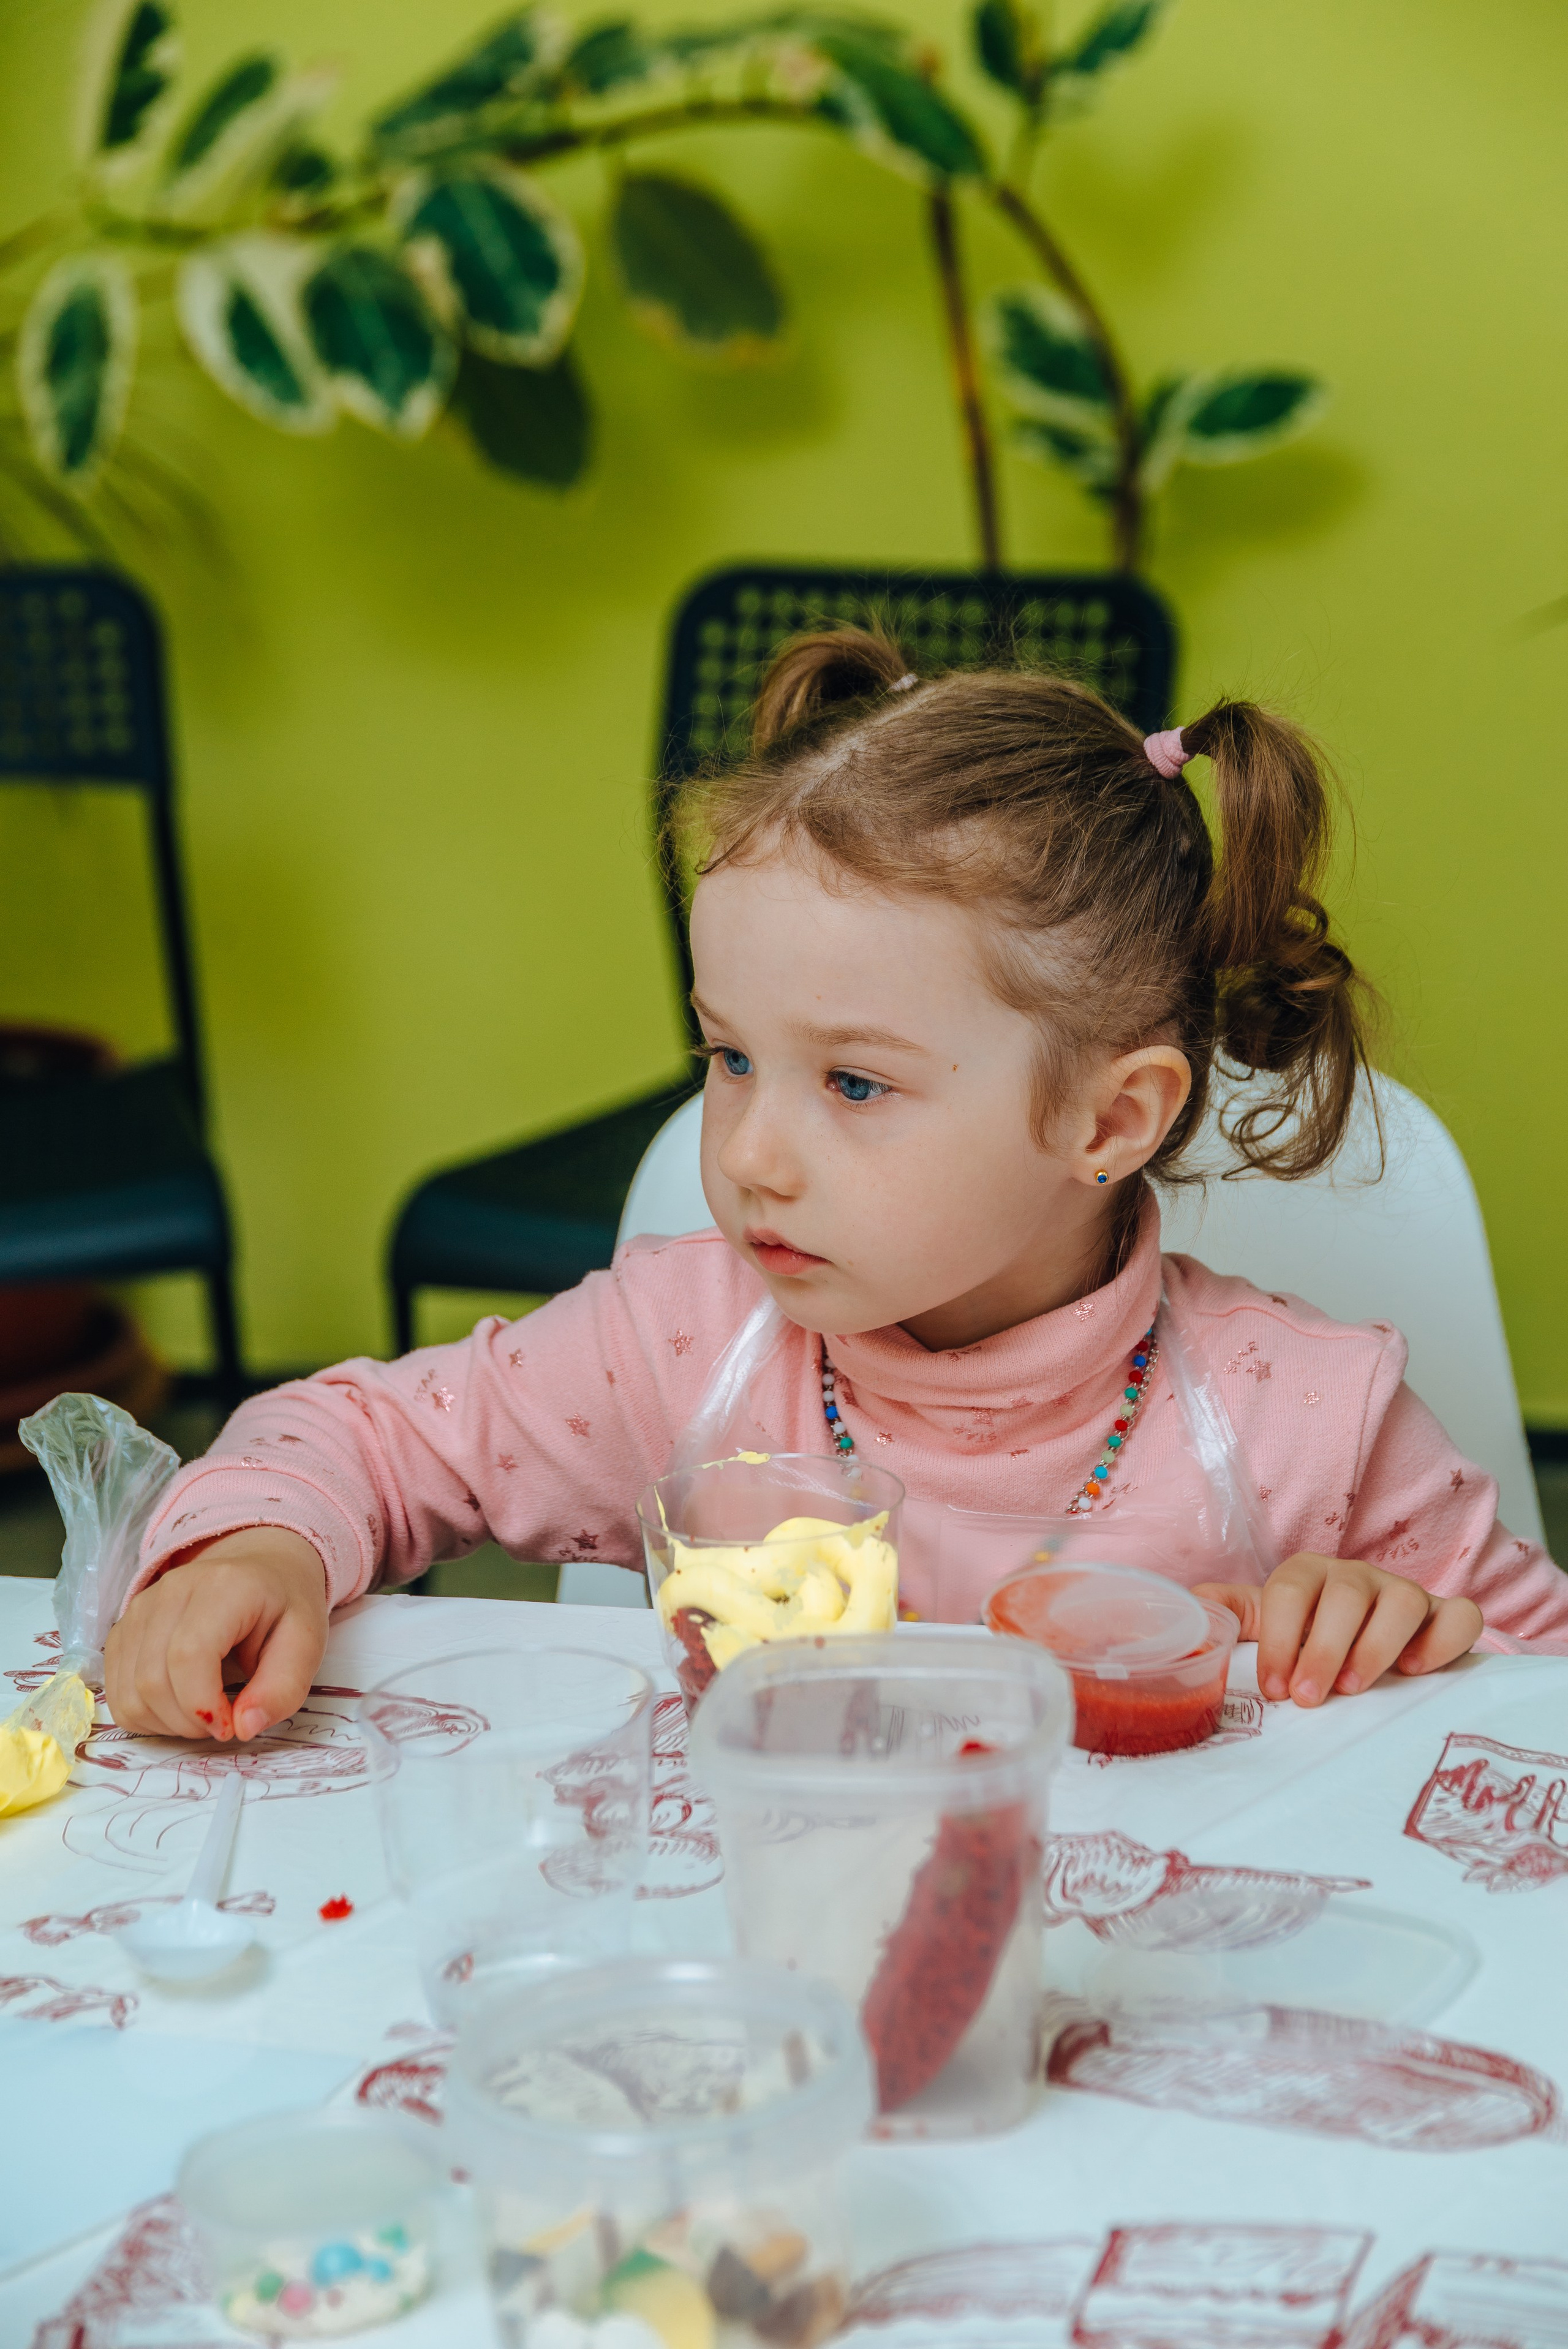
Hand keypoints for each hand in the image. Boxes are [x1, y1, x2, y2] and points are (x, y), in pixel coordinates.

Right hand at [103, 1529, 329, 1741]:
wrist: (259, 1570)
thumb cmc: (283, 1608)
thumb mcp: (306, 1645)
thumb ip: (282, 1689)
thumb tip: (244, 1728)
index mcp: (223, 1587)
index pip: (188, 1656)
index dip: (202, 1705)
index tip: (231, 1726)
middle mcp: (171, 1590)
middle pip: (152, 1679)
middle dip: (188, 1721)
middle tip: (223, 1721)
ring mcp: (140, 1607)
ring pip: (128, 1692)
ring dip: (165, 1722)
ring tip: (204, 1711)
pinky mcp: (123, 1629)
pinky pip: (116, 1692)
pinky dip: (146, 1714)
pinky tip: (179, 1704)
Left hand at [1195, 1552, 1482, 1706]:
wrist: (1371, 1641)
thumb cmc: (1309, 1636)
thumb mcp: (1267, 1624)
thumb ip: (1231, 1615)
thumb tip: (1191, 1605)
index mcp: (1308, 1576)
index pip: (1289, 1590)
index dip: (1279, 1637)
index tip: (1275, 1688)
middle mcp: (1358, 1578)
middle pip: (1345, 1595)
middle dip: (1324, 1647)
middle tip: (1309, 1698)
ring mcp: (1405, 1593)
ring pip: (1404, 1600)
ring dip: (1378, 1645)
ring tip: (1356, 1688)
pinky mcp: (1445, 1617)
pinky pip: (1459, 1615)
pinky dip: (1443, 1640)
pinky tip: (1417, 1671)